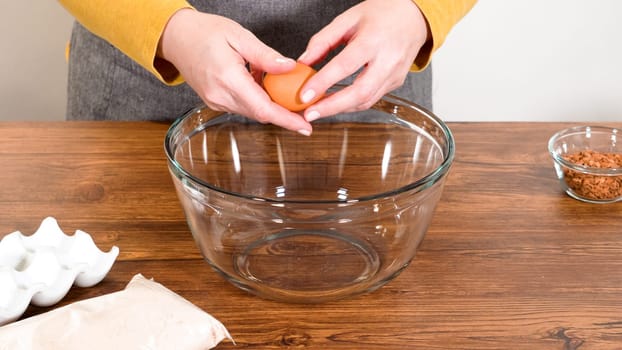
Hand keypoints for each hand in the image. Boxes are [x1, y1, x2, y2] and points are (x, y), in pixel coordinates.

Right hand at [158, 9, 311, 134]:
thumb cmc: (205, 32)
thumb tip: (290, 68)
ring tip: (284, 89)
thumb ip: (266, 56)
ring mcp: (216, 102)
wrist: (176, 37)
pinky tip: (263, 84)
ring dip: (271, 106)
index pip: (263, 109)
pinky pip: (243, 107)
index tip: (306, 127)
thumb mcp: (240, 36)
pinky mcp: (215, 102)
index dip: (287, 120)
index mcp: (228, 79)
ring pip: (252, 112)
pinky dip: (258, 100)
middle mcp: (220, 96)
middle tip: (306, 109)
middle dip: (285, 115)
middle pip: (261, 114)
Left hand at [297, 0, 428, 121]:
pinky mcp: (396, 83)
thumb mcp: (348, 19)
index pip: (345, 66)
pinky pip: (372, 99)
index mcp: (374, 39)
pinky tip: (336, 104)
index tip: (305, 95)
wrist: (414, 16)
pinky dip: (351, 104)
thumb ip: (323, 40)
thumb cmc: (382, 13)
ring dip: (340, 109)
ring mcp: (394, 74)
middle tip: (309, 114)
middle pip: (359, 92)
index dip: (323, 83)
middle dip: (332, 107)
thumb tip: (303, 62)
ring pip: (366, 101)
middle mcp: (388, 60)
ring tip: (318, 111)